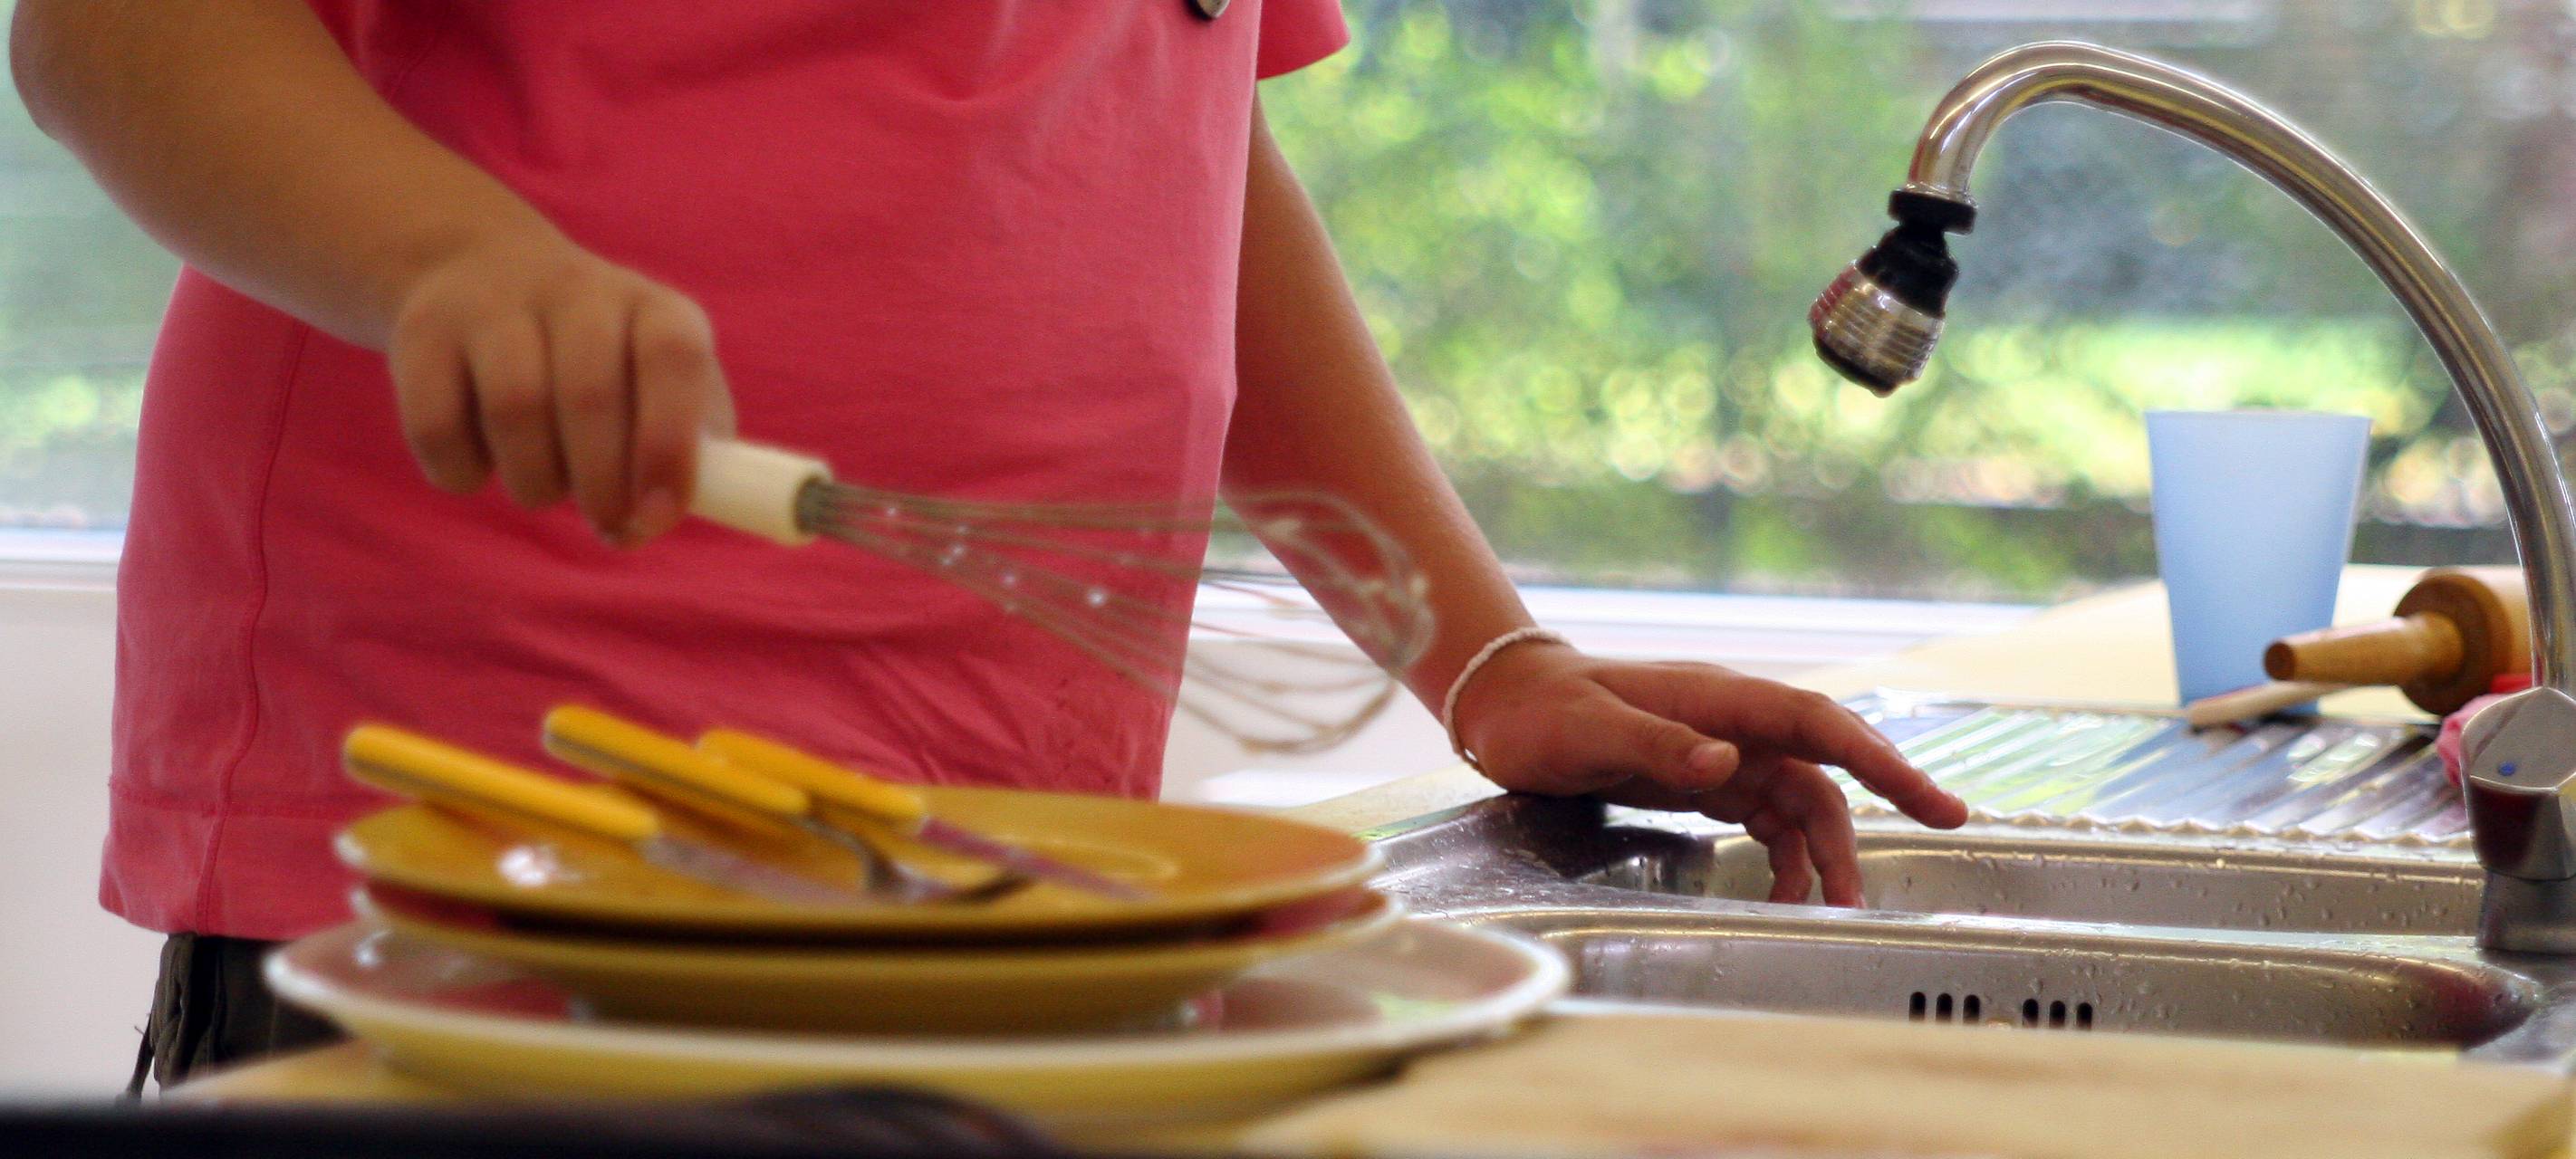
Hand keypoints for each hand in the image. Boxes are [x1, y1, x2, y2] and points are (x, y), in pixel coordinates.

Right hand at [387, 228, 733, 543]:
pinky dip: (461, 471)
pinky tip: (479, 465)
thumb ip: (683, 455)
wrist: (479, 270)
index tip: (656, 514)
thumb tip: (647, 522)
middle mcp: (577, 291)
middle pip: (589, 393)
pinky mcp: (422, 332)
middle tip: (604, 520)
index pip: (674, 358)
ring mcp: (493, 304)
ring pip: (514, 408)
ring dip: (534, 479)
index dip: (669, 444)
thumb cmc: (599, 360)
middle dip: (600, 483)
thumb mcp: (658, 385)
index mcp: (652, 307)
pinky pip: (436, 425)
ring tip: (543, 486)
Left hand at [1450, 642, 1968, 905]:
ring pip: (1800, 802)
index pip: (1816, 724)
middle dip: (1883, 802)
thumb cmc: (1542, 710)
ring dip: (1825, 854)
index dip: (1878, 759)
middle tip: (1927, 849)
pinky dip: (1785, 859)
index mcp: (1717, 700)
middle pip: (1825, 766)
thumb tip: (1725, 764)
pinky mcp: (1705, 781)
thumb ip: (1655, 745)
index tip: (1930, 797)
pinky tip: (1788, 897)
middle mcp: (1733, 725)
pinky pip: (1766, 820)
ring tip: (1838, 911)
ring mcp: (1723, 753)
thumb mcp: (1588, 729)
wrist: (1505, 704)